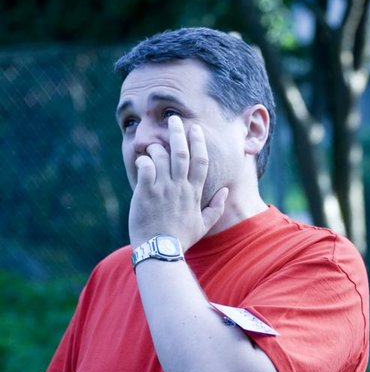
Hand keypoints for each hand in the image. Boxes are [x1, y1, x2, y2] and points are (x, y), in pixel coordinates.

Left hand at [128, 116, 227, 250]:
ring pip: (161, 157)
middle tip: (173, 119)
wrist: (160, 252)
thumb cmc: (181, 239)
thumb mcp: (203, 224)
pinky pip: (145, 167)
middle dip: (178, 132)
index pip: (200, 160)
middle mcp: (180, 186)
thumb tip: (226, 191)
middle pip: (181, 152)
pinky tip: (141, 160)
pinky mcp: (146, 192)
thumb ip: (216, 207)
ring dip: (156, 147)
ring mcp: (163, 188)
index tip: (195, 129)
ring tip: (152, 146)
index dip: (198, 142)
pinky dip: (143, 160)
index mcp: (194, 192)